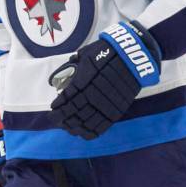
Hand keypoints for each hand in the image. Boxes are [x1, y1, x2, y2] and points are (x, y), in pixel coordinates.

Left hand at [48, 21, 160, 139]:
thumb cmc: (108, 52)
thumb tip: (63, 74)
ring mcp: (104, 106)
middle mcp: (91, 97)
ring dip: (74, 127)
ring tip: (68, 128)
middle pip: (73, 114)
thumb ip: (73, 66)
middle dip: (63, 119)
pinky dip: (90, 133)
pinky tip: (83, 134)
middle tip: (57, 120)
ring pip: (85, 123)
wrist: (132, 57)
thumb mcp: (85, 55)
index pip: (66, 100)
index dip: (58, 107)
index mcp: (82, 83)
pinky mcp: (116, 111)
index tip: (53, 109)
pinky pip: (101, 127)